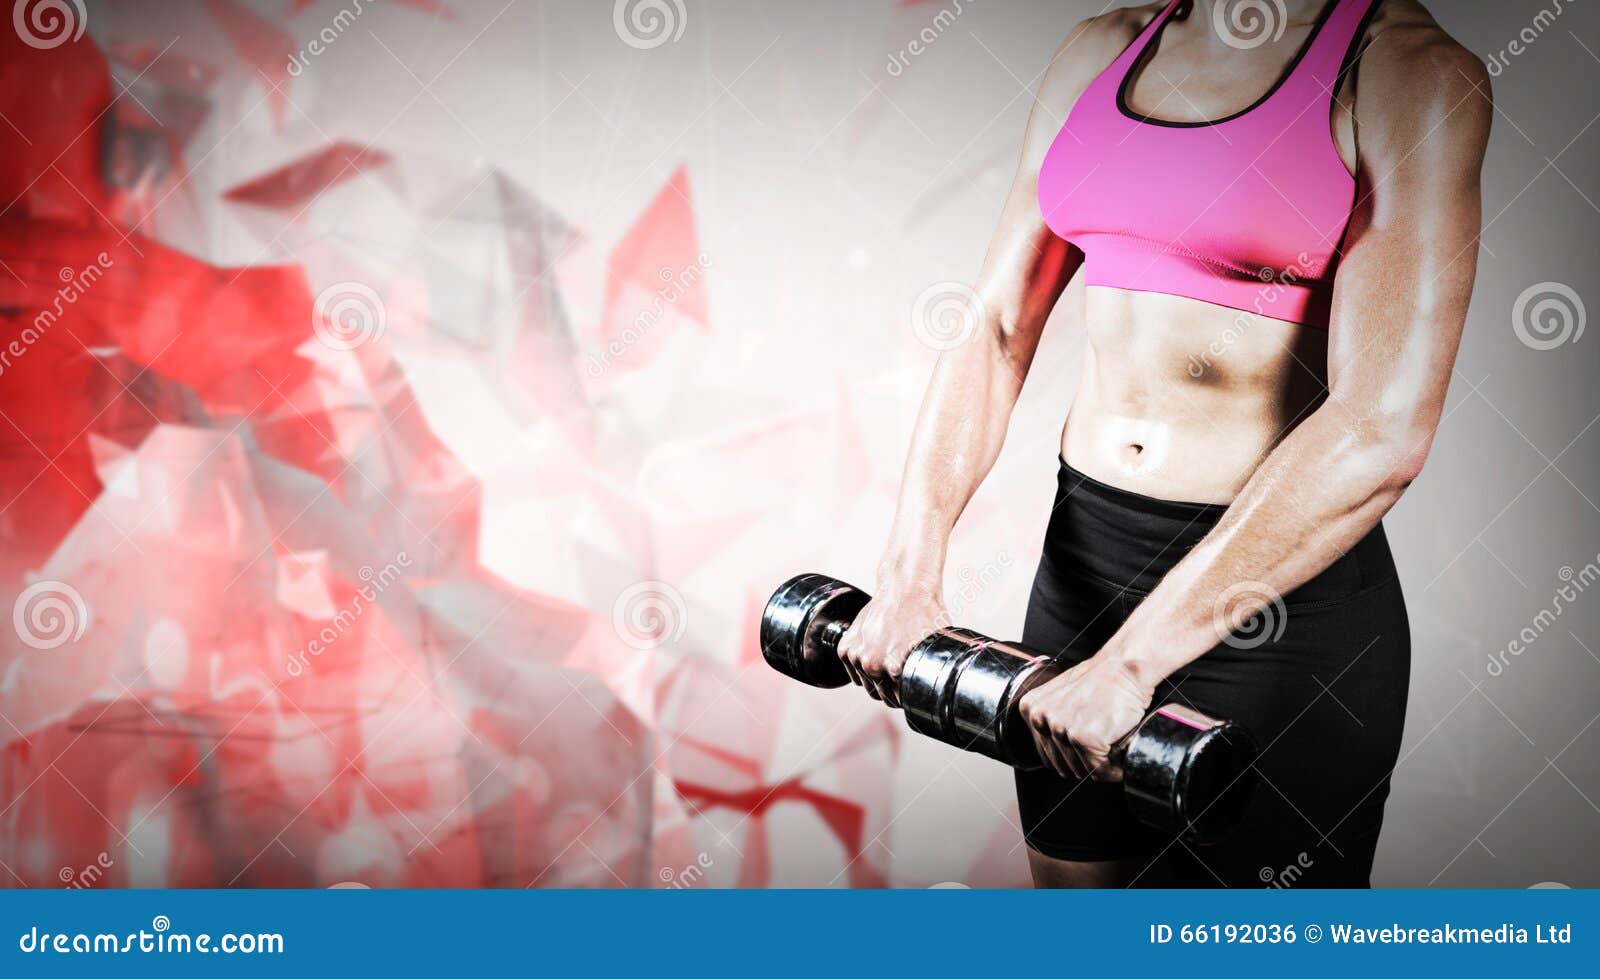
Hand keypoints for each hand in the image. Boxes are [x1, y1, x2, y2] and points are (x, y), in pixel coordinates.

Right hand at [835, 583, 946, 708]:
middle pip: (880, 696)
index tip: (911, 690)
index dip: (907, 696)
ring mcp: (856, 656)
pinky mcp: (846, 647)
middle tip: (900, 677)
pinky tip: (875, 654)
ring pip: (865, 684)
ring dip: (875, 678)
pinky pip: (852, 669)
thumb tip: (945, 686)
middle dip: (890, 691)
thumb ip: (933, 670)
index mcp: (894, 670)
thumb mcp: (936, 647)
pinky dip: (860, 666)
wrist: (905, 588)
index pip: (899, 700)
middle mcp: (872, 665)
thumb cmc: (924, 614)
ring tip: (889, 662)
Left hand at [1017, 655, 1153, 781]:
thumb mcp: (1063, 695)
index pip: (1047, 755)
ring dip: (1101, 766)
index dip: (1071, 755)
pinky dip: (1114, 768)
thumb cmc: (1102, 680)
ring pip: (1081, 770)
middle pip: (1062, 765)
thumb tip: (1057, 749)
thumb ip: (1053, 719)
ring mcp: (1061, 729)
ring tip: (1111, 743)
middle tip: (1103, 744)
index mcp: (1031, 709)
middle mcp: (1041, 719)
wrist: (1125, 668)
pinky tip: (1120, 752)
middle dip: (1085, 762)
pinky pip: (1100, 771)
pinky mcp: (1084, 738)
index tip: (1086, 746)